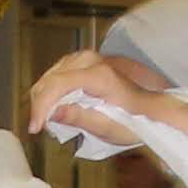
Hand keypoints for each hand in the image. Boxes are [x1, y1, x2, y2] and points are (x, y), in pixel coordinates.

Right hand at [21, 49, 187, 151]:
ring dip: (44, 98)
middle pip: (51, 79)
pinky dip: (52, 91)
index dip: (42, 107)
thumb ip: (79, 118)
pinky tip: (53, 108)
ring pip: (51, 75)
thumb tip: (51, 114)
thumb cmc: (136, 120)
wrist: (152, 109)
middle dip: (40, 104)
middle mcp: (91, 60)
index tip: (35, 127)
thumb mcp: (108, 127)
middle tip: (39, 128)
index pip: (59, 85)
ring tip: (44, 120)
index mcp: (99, 75)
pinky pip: (59, 74)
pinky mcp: (85, 63)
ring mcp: (88, 59)